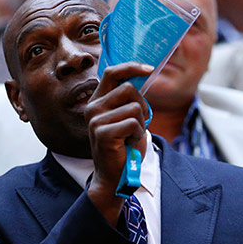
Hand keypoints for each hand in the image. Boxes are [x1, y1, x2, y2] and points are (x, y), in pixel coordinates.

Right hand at [84, 62, 152, 224]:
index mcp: (97, 101)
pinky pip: (133, 123)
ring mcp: (95, 120)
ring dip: (140, 124)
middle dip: (142, 106)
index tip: (150, 69)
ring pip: (134, 107)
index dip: (131, 67)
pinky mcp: (103, 133)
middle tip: (136, 125)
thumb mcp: (127, 117)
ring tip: (129, 137)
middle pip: (129, 88)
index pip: (111, 72)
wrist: (116, 176)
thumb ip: (129, 99)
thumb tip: (144, 75)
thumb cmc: (124, 147)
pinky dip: (137, 135)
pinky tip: (128, 144)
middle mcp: (93, 107)